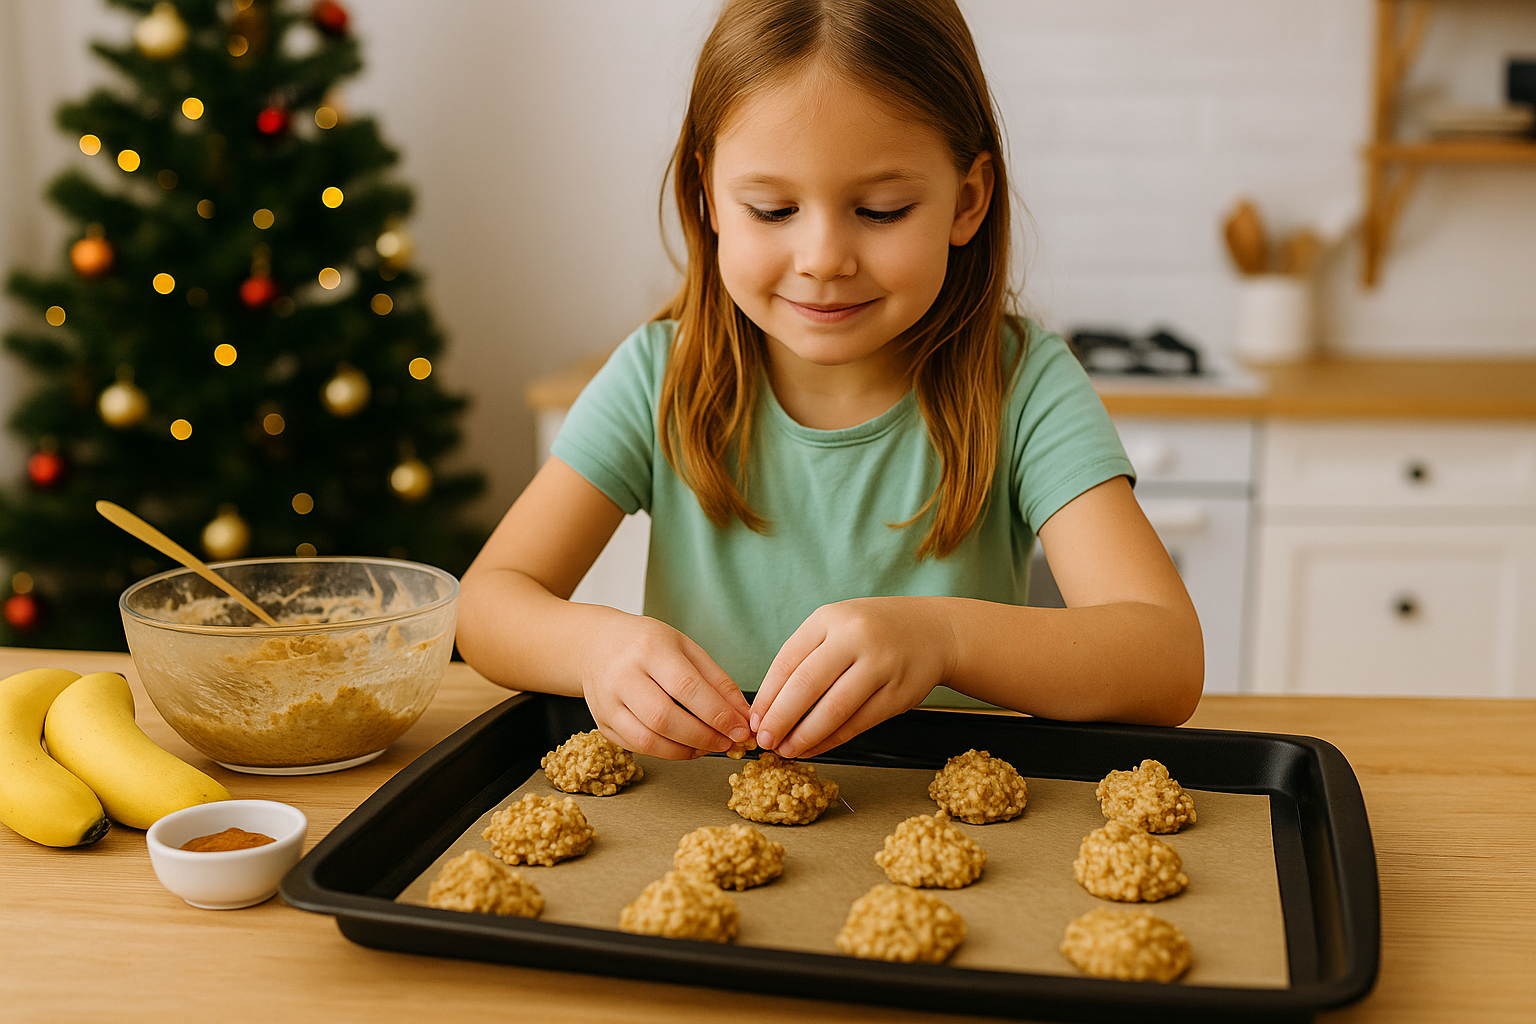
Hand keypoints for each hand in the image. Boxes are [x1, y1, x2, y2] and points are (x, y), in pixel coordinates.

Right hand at [578, 612, 752, 759]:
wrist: (597, 644)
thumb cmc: (647, 643)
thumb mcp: (686, 648)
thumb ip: (717, 681)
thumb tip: (743, 715)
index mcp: (650, 648)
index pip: (686, 687)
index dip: (716, 714)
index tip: (740, 729)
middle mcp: (623, 675)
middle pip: (665, 718)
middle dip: (703, 737)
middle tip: (727, 742)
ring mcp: (608, 702)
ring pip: (648, 740)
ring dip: (686, 751)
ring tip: (709, 746)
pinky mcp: (602, 723)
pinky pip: (638, 747)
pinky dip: (667, 753)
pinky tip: (685, 746)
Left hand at [751, 597, 956, 758]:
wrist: (934, 631)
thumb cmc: (873, 630)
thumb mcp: (836, 626)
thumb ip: (805, 657)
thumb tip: (768, 706)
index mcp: (830, 618)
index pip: (787, 661)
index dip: (767, 695)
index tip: (754, 719)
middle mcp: (855, 638)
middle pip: (806, 685)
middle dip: (780, 718)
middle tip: (764, 740)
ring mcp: (880, 665)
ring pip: (834, 709)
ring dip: (805, 735)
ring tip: (786, 750)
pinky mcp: (898, 693)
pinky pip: (858, 723)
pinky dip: (832, 740)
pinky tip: (815, 748)